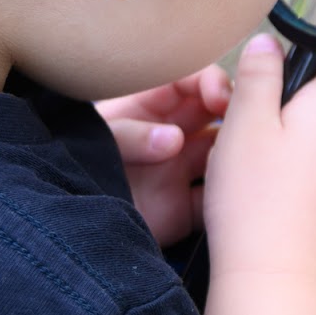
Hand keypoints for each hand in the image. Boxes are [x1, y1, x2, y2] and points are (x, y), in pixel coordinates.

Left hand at [95, 65, 231, 246]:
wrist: (69, 232)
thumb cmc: (78, 170)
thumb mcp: (100, 142)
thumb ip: (132, 135)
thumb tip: (173, 139)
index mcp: (149, 109)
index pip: (190, 82)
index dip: (211, 83)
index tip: (221, 97)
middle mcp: (172, 135)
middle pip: (216, 115)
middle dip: (235, 113)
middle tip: (247, 121)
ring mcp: (182, 172)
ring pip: (224, 154)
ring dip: (236, 153)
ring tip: (241, 157)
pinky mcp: (187, 209)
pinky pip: (220, 198)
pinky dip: (232, 196)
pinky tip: (235, 194)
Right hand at [203, 34, 315, 279]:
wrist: (279, 280)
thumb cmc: (257, 199)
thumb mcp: (246, 124)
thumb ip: (259, 77)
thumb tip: (269, 43)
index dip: (306, 56)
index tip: (269, 74)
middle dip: (289, 102)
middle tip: (246, 122)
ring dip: (287, 138)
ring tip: (250, 162)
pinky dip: (293, 169)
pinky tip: (264, 191)